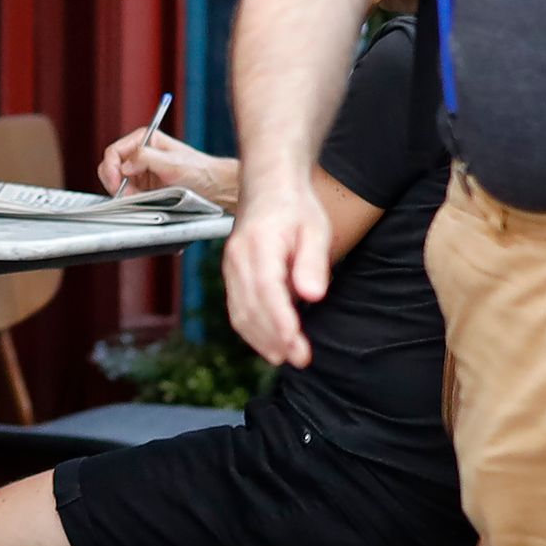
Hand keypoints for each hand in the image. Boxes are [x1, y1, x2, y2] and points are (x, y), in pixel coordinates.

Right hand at [100, 124, 223, 197]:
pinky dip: (130, 200)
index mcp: (144, 139)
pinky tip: (143, 202)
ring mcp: (140, 171)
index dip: (111, 169)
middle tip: (126, 196)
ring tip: (139, 199)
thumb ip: (146, 158)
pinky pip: (127, 194)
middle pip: (111, 168)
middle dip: (115, 183)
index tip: (117, 185)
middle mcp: (139, 153)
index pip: (113, 152)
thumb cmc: (198, 170)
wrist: (214, 186)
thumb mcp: (173, 163)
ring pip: (117, 183)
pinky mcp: (143, 186)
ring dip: (123, 194)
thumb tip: (124, 165)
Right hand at [223, 175, 335, 368]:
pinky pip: (236, 308)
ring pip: (239, 312)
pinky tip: (269, 343)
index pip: (267, 289)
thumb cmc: (296, 208)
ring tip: (285, 357)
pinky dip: (251, 330)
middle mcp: (238, 258)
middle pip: (250, 307)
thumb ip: (313, 262)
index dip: (280, 320)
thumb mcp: (316, 228)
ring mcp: (230, 267)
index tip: (295, 345)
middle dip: (274, 338)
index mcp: (260, 243)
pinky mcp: (231, 274)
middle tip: (300, 359)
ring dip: (261, 340)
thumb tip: (312, 296)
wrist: (268, 187)